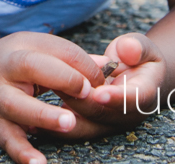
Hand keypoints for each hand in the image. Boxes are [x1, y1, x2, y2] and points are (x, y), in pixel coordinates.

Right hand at [0, 32, 102, 163]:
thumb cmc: (8, 64)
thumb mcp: (33, 49)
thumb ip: (70, 58)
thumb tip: (109, 68)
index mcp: (21, 47)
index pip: (57, 49)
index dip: (83, 64)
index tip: (100, 80)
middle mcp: (6, 70)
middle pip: (31, 67)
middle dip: (62, 78)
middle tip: (86, 93)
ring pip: (17, 105)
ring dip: (44, 114)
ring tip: (69, 123)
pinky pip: (8, 139)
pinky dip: (22, 152)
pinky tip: (39, 163)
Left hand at [51, 32, 167, 136]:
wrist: (140, 79)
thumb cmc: (141, 59)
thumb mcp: (144, 48)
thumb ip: (137, 47)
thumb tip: (128, 49)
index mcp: (143, 96)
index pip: (132, 100)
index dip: (116, 98)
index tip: (99, 93)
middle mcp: (124, 115)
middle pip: (100, 115)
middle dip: (78, 101)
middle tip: (57, 83)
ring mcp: (105, 123)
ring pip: (82, 127)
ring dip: (60, 114)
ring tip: (41, 92)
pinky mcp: (88, 124)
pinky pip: (69, 128)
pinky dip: (52, 123)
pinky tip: (30, 117)